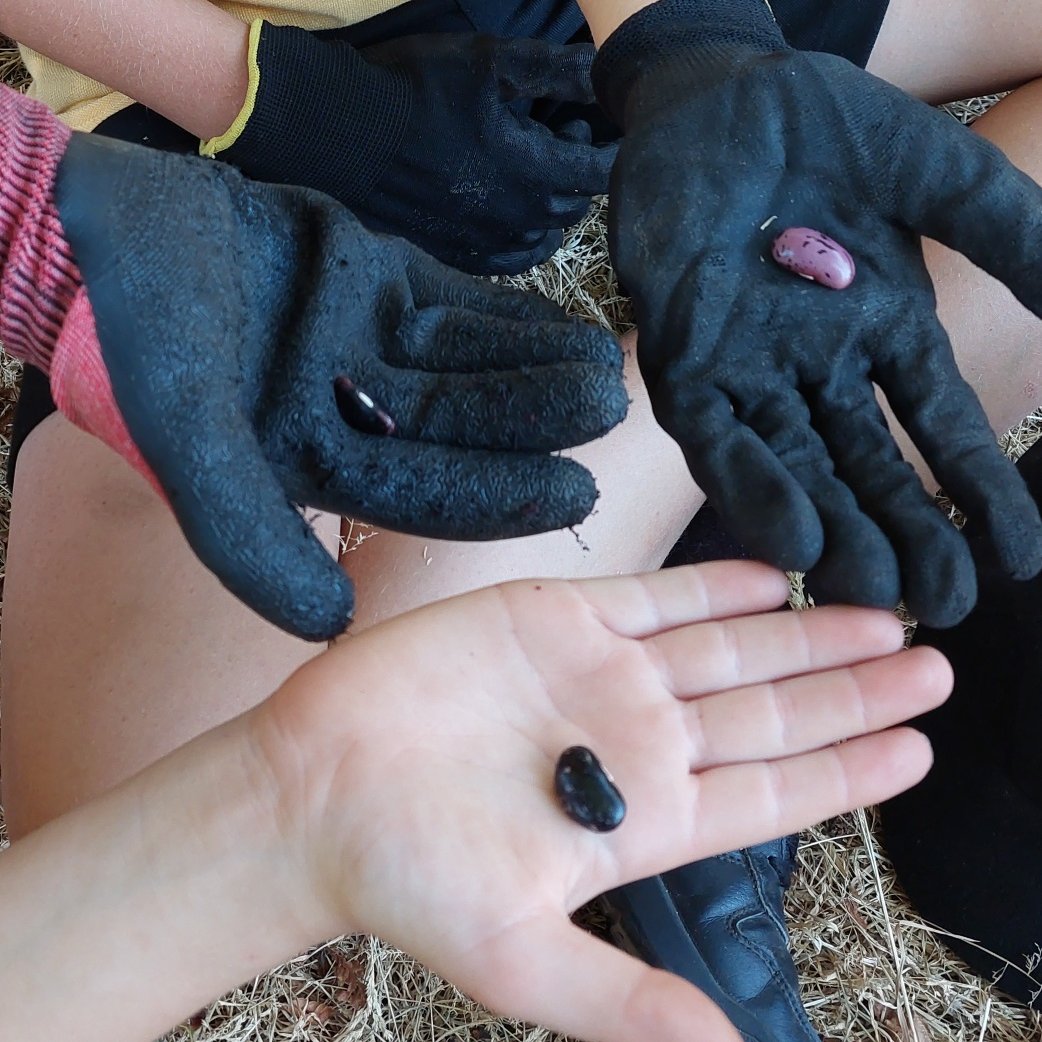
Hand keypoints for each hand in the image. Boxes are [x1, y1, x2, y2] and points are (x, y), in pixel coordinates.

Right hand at [0, 87, 627, 639]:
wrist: (106, 225)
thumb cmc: (138, 334)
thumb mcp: (187, 441)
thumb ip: (248, 536)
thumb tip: (328, 629)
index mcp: (316, 466)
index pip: (426, 496)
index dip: (501, 498)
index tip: (577, 493)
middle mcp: (351, 416)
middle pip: (462, 432)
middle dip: (535, 426)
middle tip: (611, 418)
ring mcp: (367, 347)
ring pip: (470, 370)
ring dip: (536, 372)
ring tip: (605, 372)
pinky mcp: (375, 282)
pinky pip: (457, 307)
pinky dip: (511, 317)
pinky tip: (567, 326)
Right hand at [204, 25, 616, 273]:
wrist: (341, 133)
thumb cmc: (415, 89)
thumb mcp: (490, 62)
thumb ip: (556, 69)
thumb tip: (608, 70)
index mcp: (533, 171)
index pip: (601, 172)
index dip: (613, 147)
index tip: (606, 126)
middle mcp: (517, 218)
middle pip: (573, 204)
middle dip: (575, 170)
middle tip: (552, 131)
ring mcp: (486, 243)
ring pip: (544, 235)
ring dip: (548, 205)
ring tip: (526, 169)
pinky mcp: (457, 255)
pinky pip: (509, 260)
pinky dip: (521, 238)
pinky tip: (509, 211)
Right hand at [256, 560, 950, 1041]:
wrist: (318, 792)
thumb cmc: (408, 879)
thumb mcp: (522, 959)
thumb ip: (628, 1001)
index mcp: (645, 815)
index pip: (775, 790)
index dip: (850, 769)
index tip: (920, 746)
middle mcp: (637, 739)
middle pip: (770, 708)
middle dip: (854, 688)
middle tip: (934, 663)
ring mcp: (602, 674)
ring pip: (730, 644)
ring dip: (806, 632)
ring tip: (882, 615)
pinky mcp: (559, 618)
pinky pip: (656, 594)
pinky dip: (718, 582)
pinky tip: (776, 576)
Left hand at [591, 0, 1041, 626]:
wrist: (717, 96)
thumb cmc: (825, 131)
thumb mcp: (935, 179)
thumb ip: (1005, 237)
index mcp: (882, 333)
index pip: (940, 428)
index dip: (978, 492)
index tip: (1022, 556)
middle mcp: (817, 369)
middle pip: (868, 470)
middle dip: (907, 536)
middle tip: (943, 605)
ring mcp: (748, 370)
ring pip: (795, 470)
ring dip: (834, 531)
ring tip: (873, 592)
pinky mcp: (683, 362)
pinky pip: (715, 438)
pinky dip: (751, 484)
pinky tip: (793, 536)